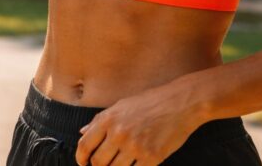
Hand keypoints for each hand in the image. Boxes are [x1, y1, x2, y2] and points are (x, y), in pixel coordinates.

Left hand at [74, 85, 201, 165]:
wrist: (180, 103)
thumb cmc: (150, 102)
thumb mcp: (121, 106)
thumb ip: (100, 121)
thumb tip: (82, 132)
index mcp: (108, 119)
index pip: (84, 145)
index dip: (80, 158)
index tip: (83, 163)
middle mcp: (119, 134)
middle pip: (98, 163)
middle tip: (103, 165)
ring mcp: (136, 147)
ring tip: (119, 163)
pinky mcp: (152, 157)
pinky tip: (134, 164)